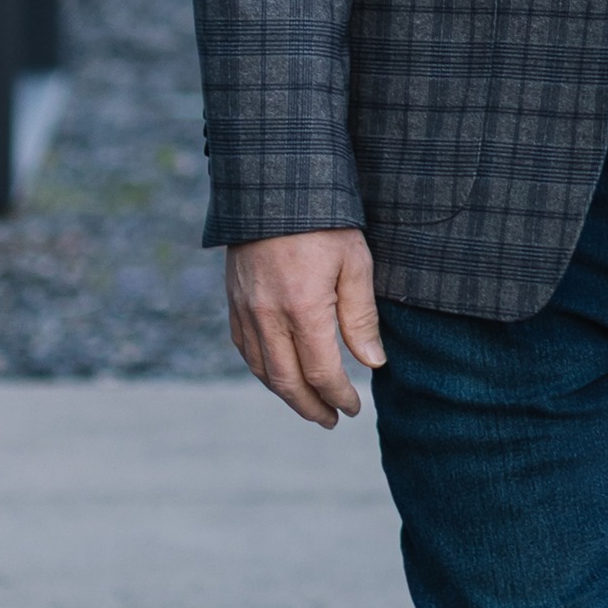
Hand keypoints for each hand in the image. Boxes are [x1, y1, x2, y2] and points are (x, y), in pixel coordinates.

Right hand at [226, 228, 384, 425]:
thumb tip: (373, 364)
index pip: (321, 372)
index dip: (339, 395)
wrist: (274, 186)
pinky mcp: (234, 302)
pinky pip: (246, 351)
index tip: (354, 408)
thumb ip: (361, 316)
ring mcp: (245, 311)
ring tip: (310, 406)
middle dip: (311, 407)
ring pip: (263, 371)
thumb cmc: (325, 221)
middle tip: (332, 421)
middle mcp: (268, 317)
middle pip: (287, 382)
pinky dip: (264, 372)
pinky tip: (280, 376)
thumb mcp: (355, 262)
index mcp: (303, 309)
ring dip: (286, 395)